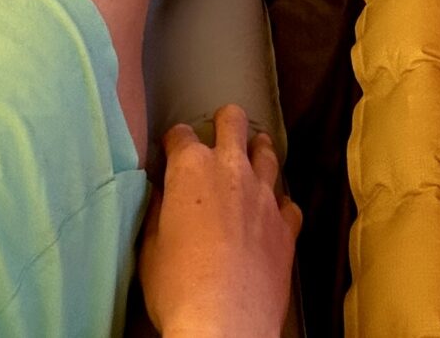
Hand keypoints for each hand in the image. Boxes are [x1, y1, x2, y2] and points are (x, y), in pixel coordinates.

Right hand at [139, 104, 300, 337]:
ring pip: (268, 154)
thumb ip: (159, 211)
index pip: (180, 135)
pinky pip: (288, 201)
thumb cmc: (176, 286)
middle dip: (225, 121)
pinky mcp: (287, 226)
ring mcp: (265, 196)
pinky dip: (279, 202)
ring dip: (258, 151)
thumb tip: (163, 194)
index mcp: (191, 169)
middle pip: (233, 124)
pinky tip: (273, 210)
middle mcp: (232, 170)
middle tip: (222, 127)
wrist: (226, 323)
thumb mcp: (151, 247)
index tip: (170, 149)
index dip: (173, 140)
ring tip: (255, 151)